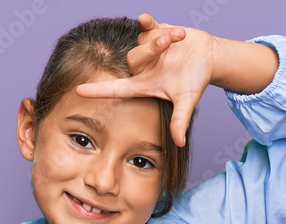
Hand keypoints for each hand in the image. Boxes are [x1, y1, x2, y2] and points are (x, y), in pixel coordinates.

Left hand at [74, 13, 217, 147]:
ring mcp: (147, 49)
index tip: (78, 91)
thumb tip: (179, 142)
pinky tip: (144, 19)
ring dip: (160, 37)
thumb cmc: (196, 80)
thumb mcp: (187, 101)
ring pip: (141, 42)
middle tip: (170, 44)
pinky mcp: (154, 32)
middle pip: (132, 59)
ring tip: (180, 37)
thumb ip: (180, 120)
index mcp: (144, 85)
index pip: (115, 90)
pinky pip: (144, 26)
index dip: (97, 91)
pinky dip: (145, 22)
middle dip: (151, 50)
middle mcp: (141, 68)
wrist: (207, 57)